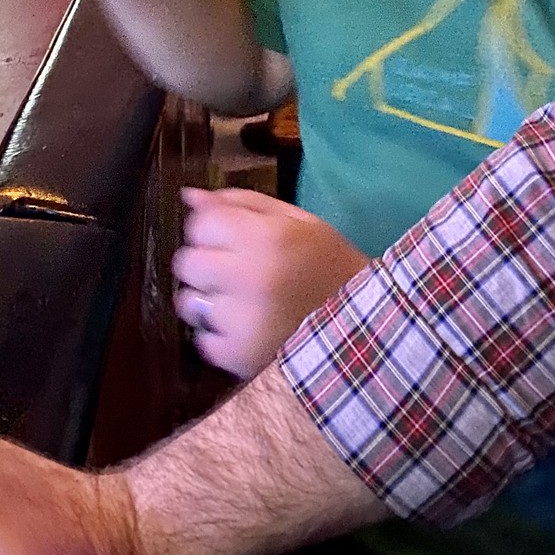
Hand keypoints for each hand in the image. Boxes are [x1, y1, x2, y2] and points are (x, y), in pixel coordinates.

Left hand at [172, 187, 366, 377]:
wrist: (369, 331)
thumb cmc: (331, 267)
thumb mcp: (300, 222)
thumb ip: (243, 203)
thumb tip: (189, 196)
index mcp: (266, 238)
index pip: (199, 223)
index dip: (212, 229)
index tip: (232, 239)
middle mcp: (247, 278)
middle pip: (186, 262)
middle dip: (206, 263)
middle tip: (236, 272)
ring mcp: (240, 322)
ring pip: (187, 302)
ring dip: (208, 301)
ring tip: (242, 304)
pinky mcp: (237, 357)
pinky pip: (202, 340)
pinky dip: (219, 336)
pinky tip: (250, 330)